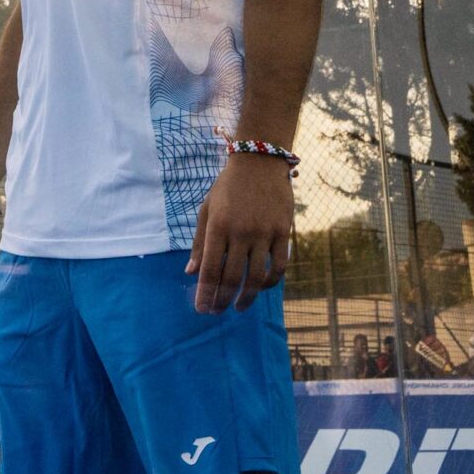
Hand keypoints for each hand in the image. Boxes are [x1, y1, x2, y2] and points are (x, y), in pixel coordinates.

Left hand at [187, 155, 293, 313]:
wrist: (259, 162)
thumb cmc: (228, 188)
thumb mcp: (207, 209)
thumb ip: (200, 243)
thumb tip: (190, 272)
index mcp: (218, 226)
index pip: (210, 269)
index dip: (205, 293)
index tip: (202, 309)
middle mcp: (240, 232)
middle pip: (232, 277)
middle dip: (222, 300)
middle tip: (217, 311)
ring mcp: (263, 233)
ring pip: (256, 277)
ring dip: (247, 297)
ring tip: (238, 307)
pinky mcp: (282, 232)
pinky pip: (279, 266)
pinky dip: (271, 282)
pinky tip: (262, 287)